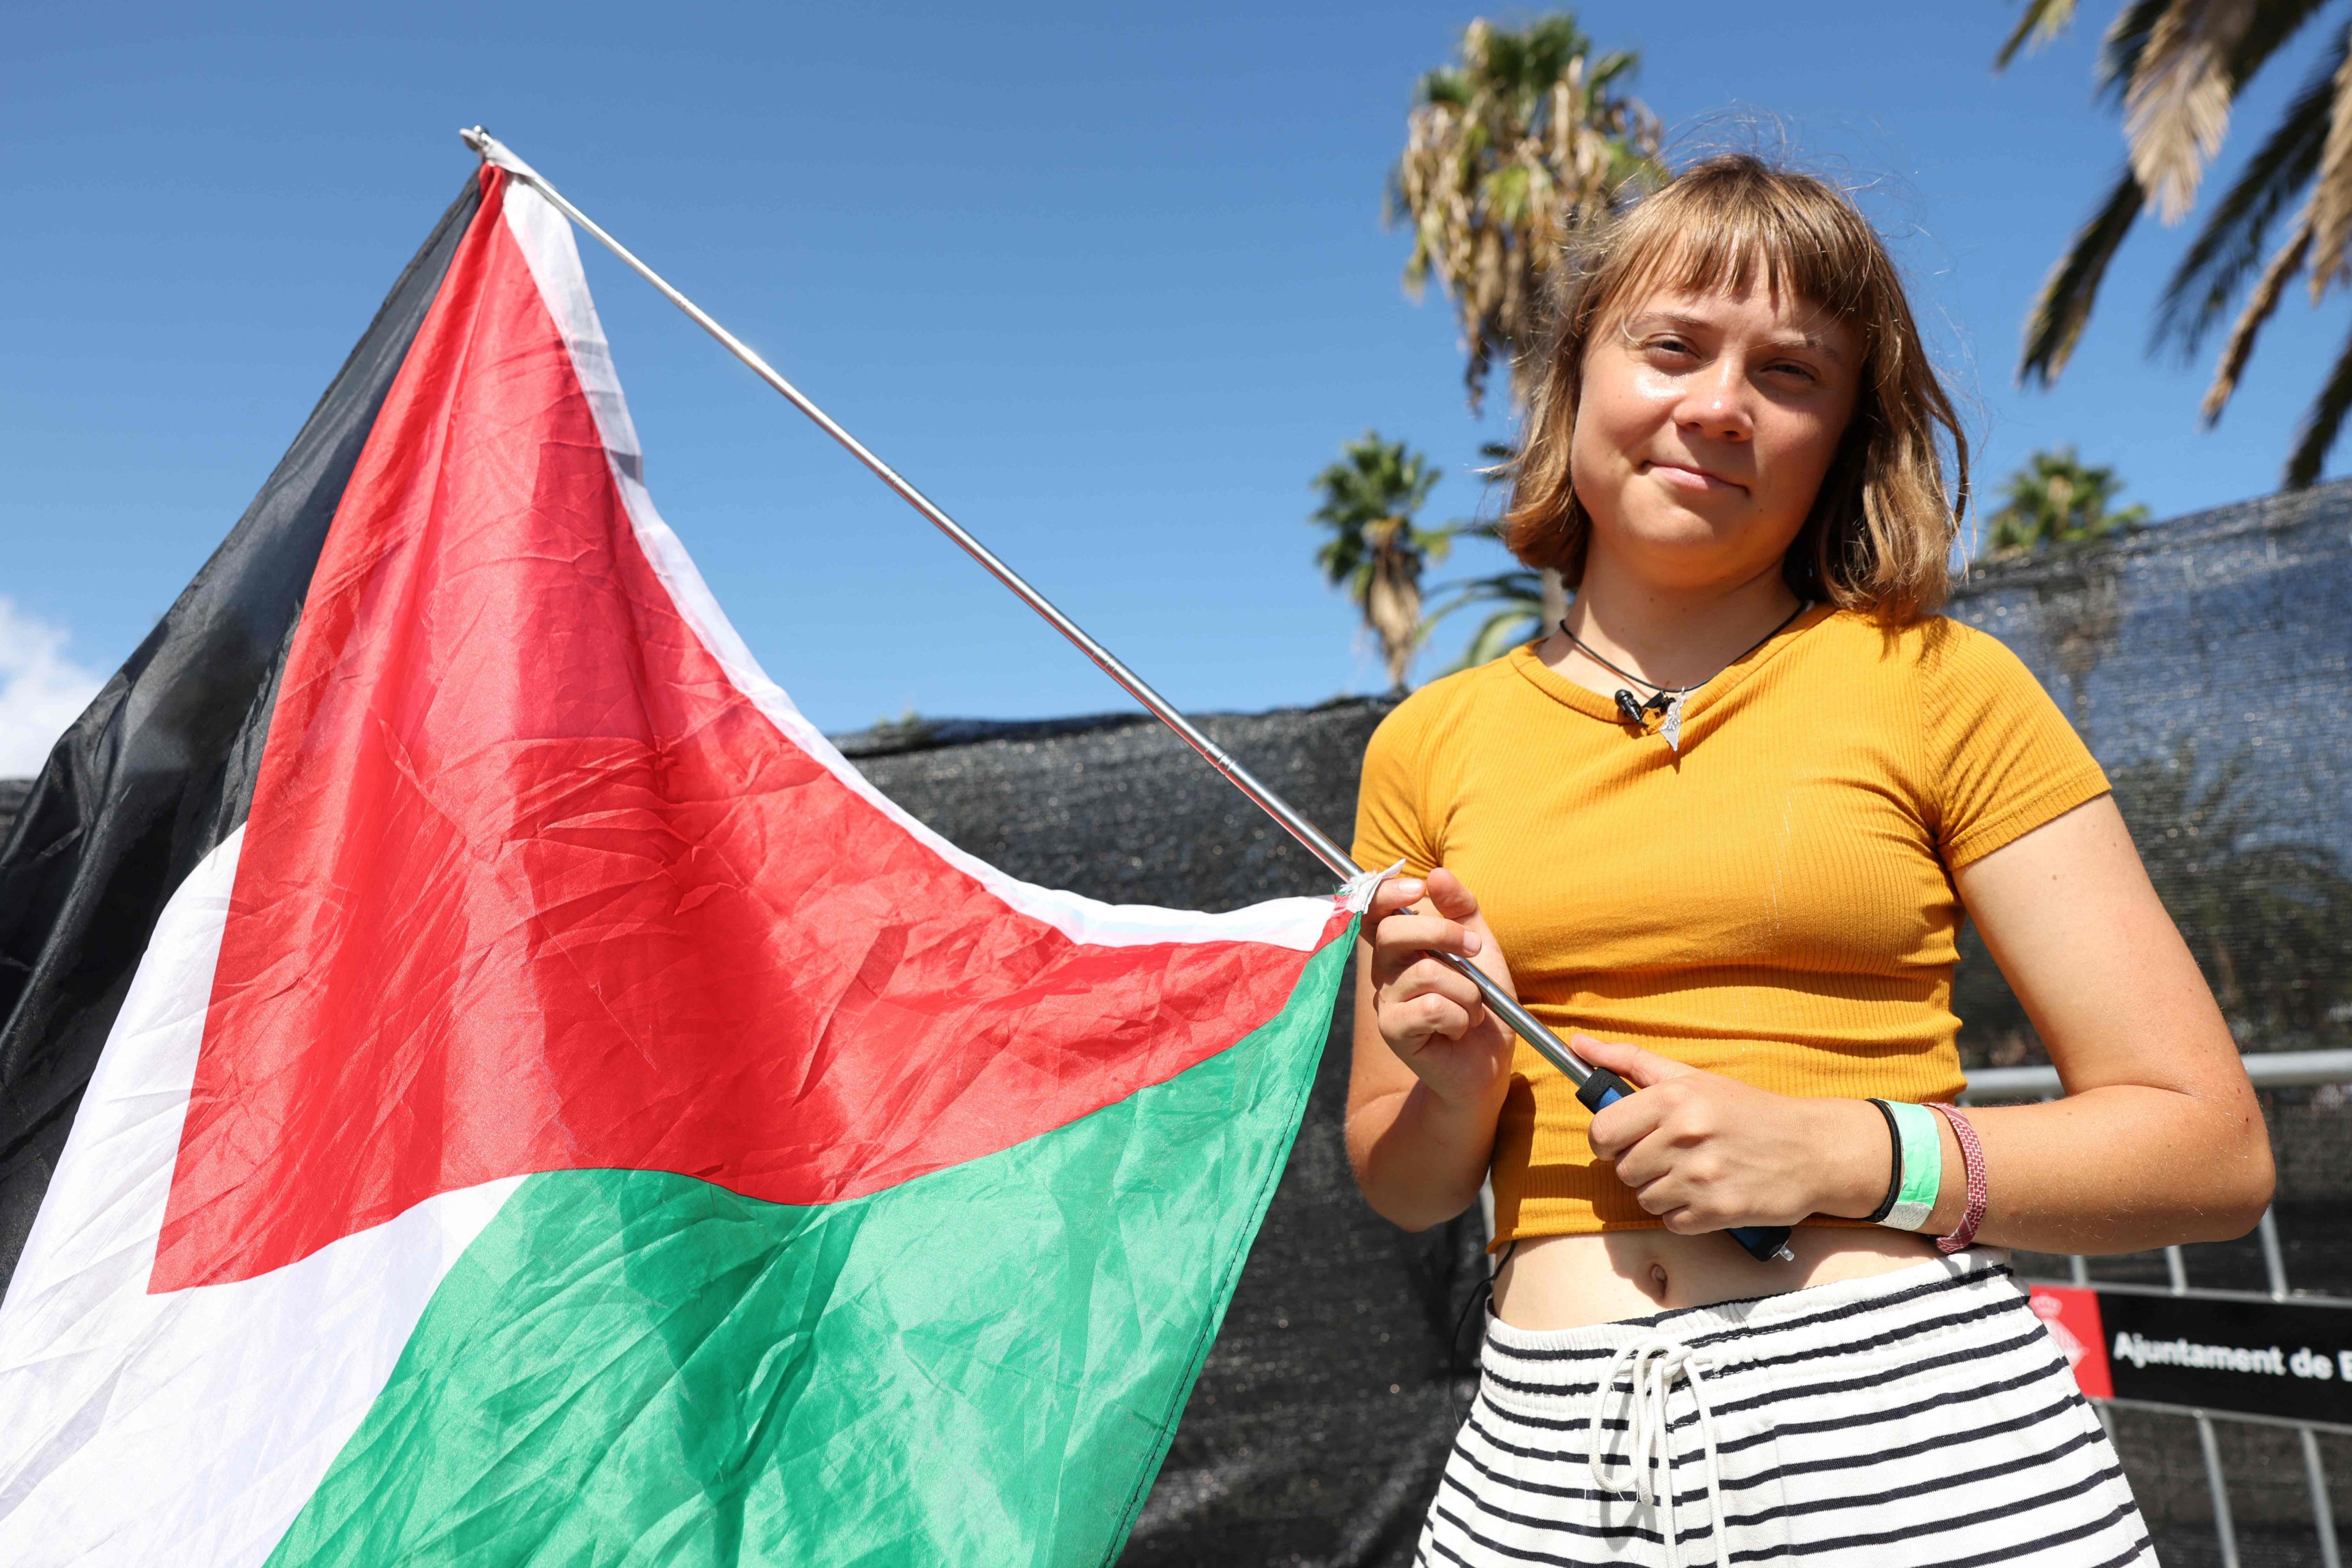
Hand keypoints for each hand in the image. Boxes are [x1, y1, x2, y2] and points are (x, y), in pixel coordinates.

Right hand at [1364, 869, 1518, 1113]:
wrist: (1489, 1061)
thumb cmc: (1483, 1004)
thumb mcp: (1481, 948)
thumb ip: (1461, 909)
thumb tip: (1438, 873)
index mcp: (1401, 946)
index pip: (1374, 909)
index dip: (1388, 892)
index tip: (1420, 888)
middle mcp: (1386, 970)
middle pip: (1395, 932)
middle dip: (1444, 934)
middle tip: (1475, 950)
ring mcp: (1386, 1001)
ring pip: (1426, 973)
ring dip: (1467, 991)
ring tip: (1472, 1010)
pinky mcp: (1394, 1031)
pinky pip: (1431, 1008)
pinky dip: (1460, 1018)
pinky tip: (1460, 1030)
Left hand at [1576, 1035, 1883, 1232]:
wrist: (1813, 1150)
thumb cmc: (1749, 1111)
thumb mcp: (1693, 1077)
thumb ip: (1629, 1061)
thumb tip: (1577, 1044)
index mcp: (1675, 1098)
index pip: (1601, 1131)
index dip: (1607, 1140)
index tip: (1624, 1139)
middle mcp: (1685, 1136)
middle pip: (1621, 1169)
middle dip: (1640, 1165)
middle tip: (1673, 1155)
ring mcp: (1700, 1177)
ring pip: (1644, 1198)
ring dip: (1663, 1191)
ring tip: (1695, 1173)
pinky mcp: (1716, 1213)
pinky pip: (1671, 1222)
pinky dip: (1685, 1214)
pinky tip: (1708, 1194)